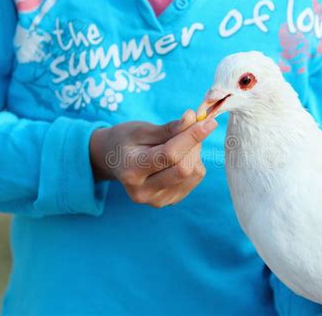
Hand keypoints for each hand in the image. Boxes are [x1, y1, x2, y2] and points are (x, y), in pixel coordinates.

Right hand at [89, 110, 217, 207]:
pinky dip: (193, 163)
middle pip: (183, 168)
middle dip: (194, 144)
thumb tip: (193, 119)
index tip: (208, 122)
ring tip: (180, 142)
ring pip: (193, 174)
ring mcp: (157, 200)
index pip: (169, 155)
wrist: (114, 161)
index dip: (191, 137)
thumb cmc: (126, 141)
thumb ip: (169, 128)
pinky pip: (194, 179)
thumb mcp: (142, 129)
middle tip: (193, 126)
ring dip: (195, 153)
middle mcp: (143, 191)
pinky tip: (180, 156)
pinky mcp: (170, 201)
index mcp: (131, 171)